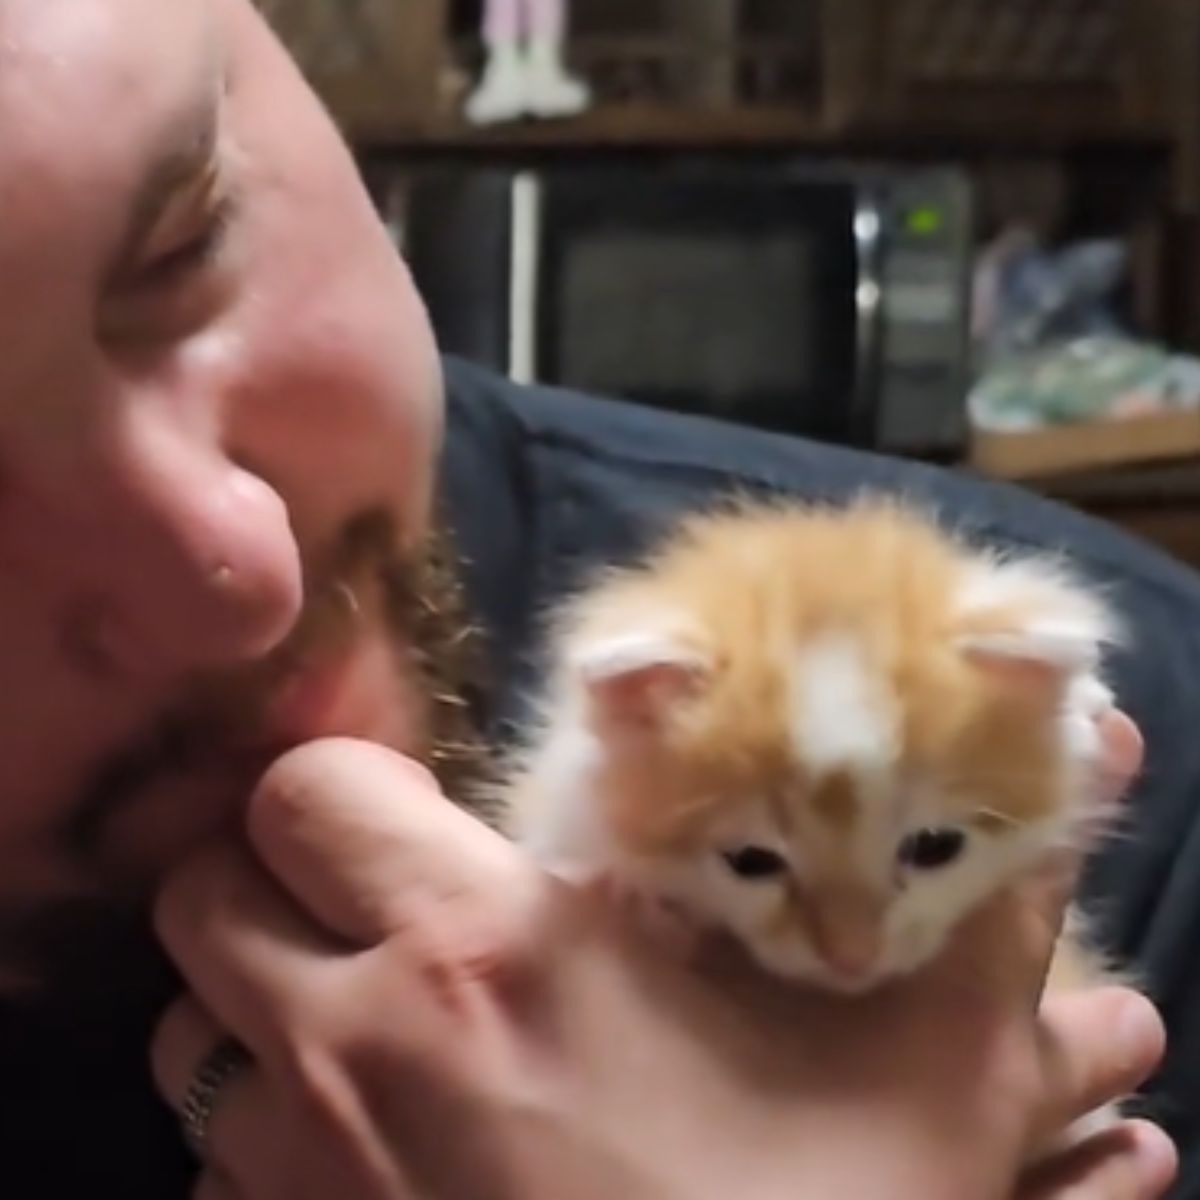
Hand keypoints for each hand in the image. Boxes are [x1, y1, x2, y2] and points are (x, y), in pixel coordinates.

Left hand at [149, 723, 1166, 1199]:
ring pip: (192, 1032)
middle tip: (361, 909)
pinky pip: (206, 1172)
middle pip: (206, 895)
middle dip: (266, 886)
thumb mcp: (926, 1065)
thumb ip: (980, 898)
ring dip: (252, 1015)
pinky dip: (259, 1148)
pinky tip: (364, 1172)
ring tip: (355, 1032)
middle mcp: (357, 1049)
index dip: (338, 792)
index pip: (305, 793)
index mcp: (491, 950)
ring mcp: (289, 1178)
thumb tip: (1098, 743)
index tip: (400, 818)